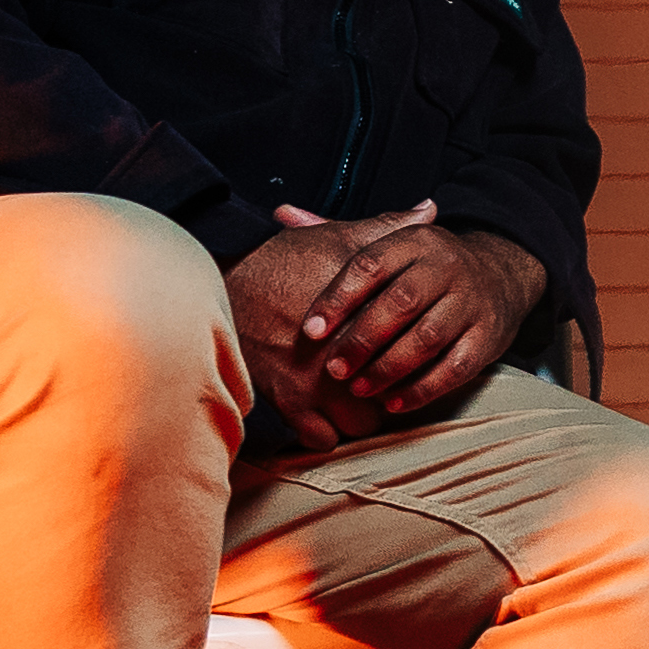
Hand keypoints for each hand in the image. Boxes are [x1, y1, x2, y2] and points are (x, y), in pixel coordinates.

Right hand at [227, 206, 425, 449]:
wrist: (218, 287)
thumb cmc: (278, 262)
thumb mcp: (336, 238)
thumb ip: (388, 230)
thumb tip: (429, 209)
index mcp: (363, 319)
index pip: (410, 352)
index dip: (412, 354)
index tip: (405, 349)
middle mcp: (343, 356)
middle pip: (390, 395)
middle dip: (388, 391)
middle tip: (378, 378)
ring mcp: (316, 384)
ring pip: (360, 425)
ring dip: (359, 415)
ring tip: (352, 398)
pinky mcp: (287, 403)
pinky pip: (322, 440)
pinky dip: (324, 432)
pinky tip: (323, 414)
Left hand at [282, 201, 547, 425]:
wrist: (500, 276)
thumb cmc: (425, 266)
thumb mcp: (389, 242)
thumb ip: (335, 233)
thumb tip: (282, 214)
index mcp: (416, 241)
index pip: (371, 264)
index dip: (338, 298)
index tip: (311, 329)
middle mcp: (447, 267)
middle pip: (401, 302)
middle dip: (362, 339)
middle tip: (333, 369)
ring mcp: (471, 303)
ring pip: (427, 338)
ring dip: (388, 368)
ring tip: (359, 389)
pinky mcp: (487, 338)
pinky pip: (454, 368)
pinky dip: (422, 389)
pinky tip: (393, 401)